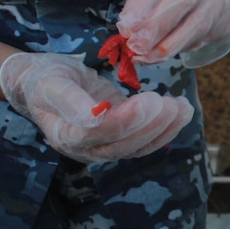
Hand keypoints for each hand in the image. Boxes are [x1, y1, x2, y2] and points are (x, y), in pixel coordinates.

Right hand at [0, 53, 193, 162]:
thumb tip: (92, 116)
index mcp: (65, 136)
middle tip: (173, 103)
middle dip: (153, 125)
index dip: (127, 120)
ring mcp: (104, 147)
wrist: (46, 85)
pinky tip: (180, 113)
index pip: (100, 133)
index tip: (150, 100)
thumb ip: (70, 100)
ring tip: (183, 107)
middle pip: (124, 145)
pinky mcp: (120, 139)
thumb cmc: (46, 79)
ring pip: (139, 146)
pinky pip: (145, 142)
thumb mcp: (51, 83)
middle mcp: (86, 149)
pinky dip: (165, 129)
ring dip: (165, 129)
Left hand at [116, 0, 229, 67]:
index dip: (144, 1)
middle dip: (157, 25)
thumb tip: (129, 25)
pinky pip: (203, 37)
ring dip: (168, 45)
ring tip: (146, 56)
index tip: (126, 25)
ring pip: (196, 25)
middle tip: (136, 45)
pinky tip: (164, 53)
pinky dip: (180, 47)